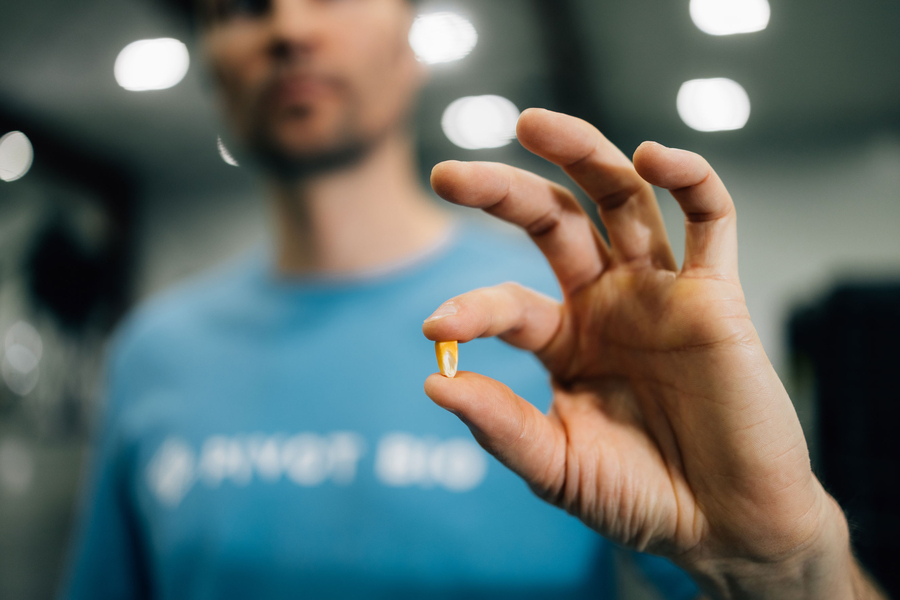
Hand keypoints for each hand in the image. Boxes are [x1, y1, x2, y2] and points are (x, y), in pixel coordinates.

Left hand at [423, 109, 872, 598]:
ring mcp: (659, 291)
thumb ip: (502, 425)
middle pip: (554, 219)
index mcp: (564, 337)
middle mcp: (607, 301)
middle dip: (503, 191)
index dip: (473, 309)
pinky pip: (711, 219)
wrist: (724, 522)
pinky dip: (689, 180)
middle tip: (447, 174)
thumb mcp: (557, 465)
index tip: (438, 327)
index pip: (508, 303)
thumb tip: (433, 382)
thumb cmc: (640, 495)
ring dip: (582, 153)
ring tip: (533, 123)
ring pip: (623, 198)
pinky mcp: (716, 294)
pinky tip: (653, 157)